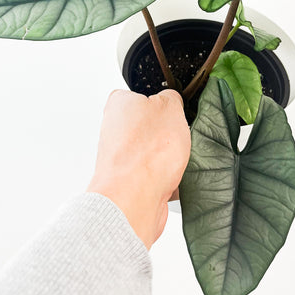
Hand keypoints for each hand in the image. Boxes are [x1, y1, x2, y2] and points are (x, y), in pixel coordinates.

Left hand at [86, 88, 190, 248]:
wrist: (133, 200)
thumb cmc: (145, 154)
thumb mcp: (170, 106)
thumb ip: (172, 98)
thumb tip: (173, 101)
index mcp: (120, 104)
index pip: (143, 95)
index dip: (163, 102)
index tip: (174, 109)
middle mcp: (115, 130)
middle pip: (153, 126)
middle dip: (170, 133)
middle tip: (179, 136)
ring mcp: (122, 158)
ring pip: (157, 152)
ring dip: (171, 158)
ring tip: (176, 160)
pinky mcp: (130, 182)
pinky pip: (158, 176)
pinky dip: (169, 179)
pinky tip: (173, 180)